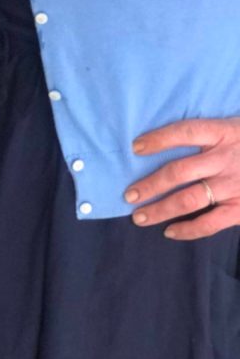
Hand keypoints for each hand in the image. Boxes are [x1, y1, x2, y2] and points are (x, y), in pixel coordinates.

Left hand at [124, 117, 239, 238]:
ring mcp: (233, 186)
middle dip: (150, 184)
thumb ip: (210, 132)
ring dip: (160, 209)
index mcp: (223, 132)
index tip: (135, 147)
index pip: (184, 132)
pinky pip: (210, 223)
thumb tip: (168, 137)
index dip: (159, 139)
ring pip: (189, 199)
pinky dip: (188, 230)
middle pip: (179, 171)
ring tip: (138, 216)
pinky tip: (169, 232)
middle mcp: (225, 159)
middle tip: (128, 195)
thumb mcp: (236, 126)